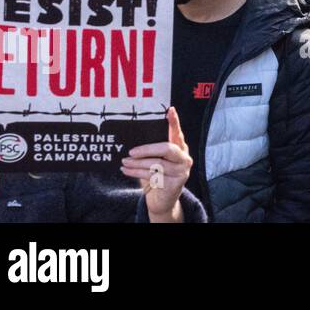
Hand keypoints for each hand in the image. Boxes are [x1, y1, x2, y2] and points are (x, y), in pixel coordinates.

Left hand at [122, 107, 191, 222]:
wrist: (163, 199)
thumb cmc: (158, 175)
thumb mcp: (157, 160)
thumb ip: (152, 150)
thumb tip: (133, 139)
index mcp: (180, 148)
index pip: (177, 132)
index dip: (174, 121)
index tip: (170, 110)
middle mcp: (184, 158)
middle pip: (167, 148)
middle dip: (147, 149)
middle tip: (131, 152)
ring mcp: (181, 171)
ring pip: (156, 164)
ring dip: (137, 163)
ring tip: (124, 162)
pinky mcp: (175, 184)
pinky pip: (152, 175)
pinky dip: (136, 172)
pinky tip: (126, 170)